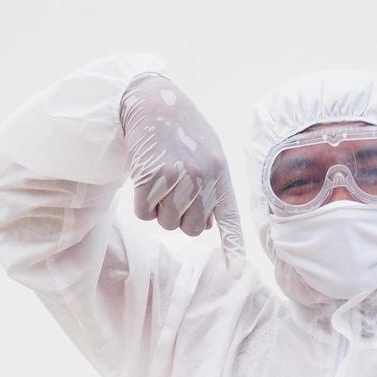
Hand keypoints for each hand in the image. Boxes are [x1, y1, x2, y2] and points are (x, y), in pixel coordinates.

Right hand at [119, 73, 243, 269]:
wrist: (153, 102)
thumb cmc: (181, 132)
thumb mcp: (207, 155)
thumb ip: (211, 188)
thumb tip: (206, 226)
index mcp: (221, 175)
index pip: (229, 220)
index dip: (232, 249)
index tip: (235, 273)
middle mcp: (203, 179)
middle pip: (191, 229)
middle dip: (180, 217)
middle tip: (174, 188)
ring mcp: (177, 179)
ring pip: (166, 224)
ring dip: (158, 208)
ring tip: (160, 177)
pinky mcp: (150, 179)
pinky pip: (144, 214)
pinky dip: (141, 203)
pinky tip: (144, 177)